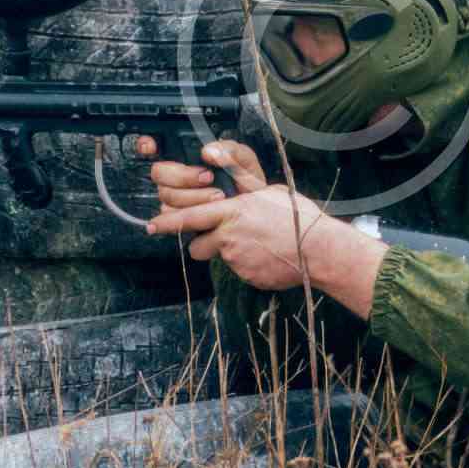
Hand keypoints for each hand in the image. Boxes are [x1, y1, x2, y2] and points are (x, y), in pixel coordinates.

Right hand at [135, 136, 268, 209]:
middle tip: (207, 177)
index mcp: (188, 158)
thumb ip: (230, 150)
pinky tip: (208, 210)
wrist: (253, 213)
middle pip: (159, 172)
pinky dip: (191, 212)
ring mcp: (175, 197)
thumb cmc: (246, 185)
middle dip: (183, 176)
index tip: (150, 146)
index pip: (156, 148)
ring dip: (193, 196)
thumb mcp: (244, 161)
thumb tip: (208, 151)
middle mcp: (176, 176)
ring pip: (166, 195)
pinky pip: (171, 215)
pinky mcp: (178, 217)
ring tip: (218, 195)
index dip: (146, 145)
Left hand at [145, 185, 385, 314]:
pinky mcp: (246, 276)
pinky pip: (240, 270)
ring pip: (219, 257)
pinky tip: (268, 257)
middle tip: (219, 239)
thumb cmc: (298, 217)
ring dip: (228, 253)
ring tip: (255, 246)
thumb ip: (247, 193)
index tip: (151, 226)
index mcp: (232, 211)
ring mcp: (236, 259)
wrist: (317, 250)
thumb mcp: (270, 193)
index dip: (166, 223)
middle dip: (201, 243)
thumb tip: (240, 191)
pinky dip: (249, 265)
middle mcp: (228, 236)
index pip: (189, 217)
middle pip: (196, 244)